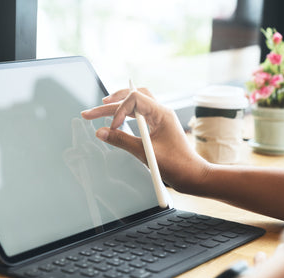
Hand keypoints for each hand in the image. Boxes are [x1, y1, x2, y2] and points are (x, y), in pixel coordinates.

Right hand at [81, 87, 209, 191]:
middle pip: (133, 97)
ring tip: (102, 108)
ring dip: (119, 105)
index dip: (119, 110)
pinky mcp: (159, 127)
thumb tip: (101, 132)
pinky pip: (140, 114)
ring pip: (136, 102)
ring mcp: (160, 118)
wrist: (192, 175)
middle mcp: (161, 112)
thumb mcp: (144, 153)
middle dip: (111, 103)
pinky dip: (127, 114)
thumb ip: (121, 140)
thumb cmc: (176, 165)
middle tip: (91, 113)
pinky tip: (117, 120)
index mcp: (162, 113)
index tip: (112, 127)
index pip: (134, 98)